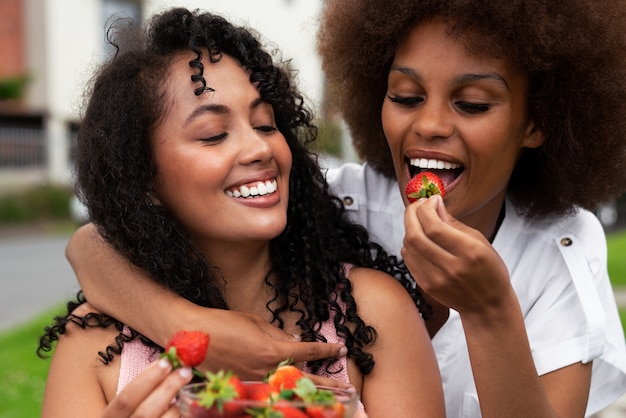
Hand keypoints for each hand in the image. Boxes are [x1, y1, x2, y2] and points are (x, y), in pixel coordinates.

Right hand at [102, 359, 191, 417]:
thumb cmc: (129, 417)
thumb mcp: (124, 412)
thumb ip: (138, 397)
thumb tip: (165, 367)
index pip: (124, 399)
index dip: (146, 379)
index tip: (166, 362)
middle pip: (145, 412)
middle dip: (167, 389)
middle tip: (185, 371)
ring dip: (175, 410)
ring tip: (179, 401)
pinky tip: (178, 413)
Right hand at [195, 309, 347, 379]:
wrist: (191, 337)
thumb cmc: (223, 322)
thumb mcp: (255, 321)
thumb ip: (277, 334)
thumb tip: (294, 341)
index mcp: (272, 349)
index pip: (307, 351)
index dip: (326, 350)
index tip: (340, 349)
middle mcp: (266, 370)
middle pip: (303, 379)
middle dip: (325, 383)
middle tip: (345, 388)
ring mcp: (254, 382)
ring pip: (286, 387)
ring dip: (305, 390)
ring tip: (326, 395)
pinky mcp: (242, 387)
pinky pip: (267, 389)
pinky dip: (280, 391)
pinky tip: (290, 394)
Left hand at [401, 195, 512, 315]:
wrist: (487, 306)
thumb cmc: (489, 271)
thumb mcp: (481, 242)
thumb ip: (454, 224)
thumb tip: (435, 205)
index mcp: (469, 252)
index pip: (435, 227)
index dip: (427, 208)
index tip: (432, 199)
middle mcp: (450, 267)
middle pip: (416, 235)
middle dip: (412, 213)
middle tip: (419, 204)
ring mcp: (436, 279)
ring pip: (409, 246)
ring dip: (409, 227)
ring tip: (419, 219)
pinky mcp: (426, 286)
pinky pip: (408, 258)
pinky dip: (409, 243)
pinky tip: (418, 237)